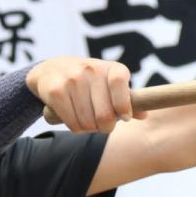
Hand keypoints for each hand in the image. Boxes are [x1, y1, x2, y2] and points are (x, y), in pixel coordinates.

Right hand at [27, 57, 143, 132]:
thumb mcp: (109, 84)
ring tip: (88, 121)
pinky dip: (76, 128)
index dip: (123, 105)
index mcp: (110, 67)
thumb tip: (143, 115)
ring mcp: (71, 80)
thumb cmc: (89, 81)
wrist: (52, 70)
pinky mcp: (56, 92)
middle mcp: (90, 70)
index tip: (124, 117)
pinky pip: (72, 123)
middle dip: (106, 127)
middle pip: (104, 114)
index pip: (119, 83)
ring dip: (89, 128)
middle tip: (103, 125)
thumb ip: (127, 99)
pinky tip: (75, 120)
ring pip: (87, 122)